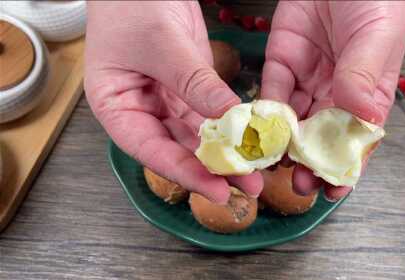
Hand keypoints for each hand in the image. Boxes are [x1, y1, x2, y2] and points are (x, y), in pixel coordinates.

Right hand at [84, 2, 262, 203]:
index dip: (183, 173)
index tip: (216, 190)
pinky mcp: (188, 88)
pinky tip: (248, 140)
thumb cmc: (131, 5)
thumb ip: (195, 84)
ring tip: (254, 170)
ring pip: (196, 136)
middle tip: (246, 186)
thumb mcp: (163, 45)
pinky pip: (209, 114)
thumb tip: (230, 119)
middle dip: (211, 169)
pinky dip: (229, 127)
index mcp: (116, 107)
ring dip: (225, 153)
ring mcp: (166, 100)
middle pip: (175, 149)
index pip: (149, 150)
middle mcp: (140, 110)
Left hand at [261, 1, 404, 199]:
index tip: (334, 190)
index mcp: (368, 92)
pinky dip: (264, 113)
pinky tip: (258, 130)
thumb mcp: (377, 34)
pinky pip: (271, 93)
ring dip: (282, 144)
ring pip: (293, 120)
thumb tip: (361, 114)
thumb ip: (365, 73)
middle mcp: (336, 92)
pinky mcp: (281, 62)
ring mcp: (307, 79)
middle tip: (298, 182)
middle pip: (321, 136)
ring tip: (272, 165)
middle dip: (310, 161)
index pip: (357, 138)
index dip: (347, 165)